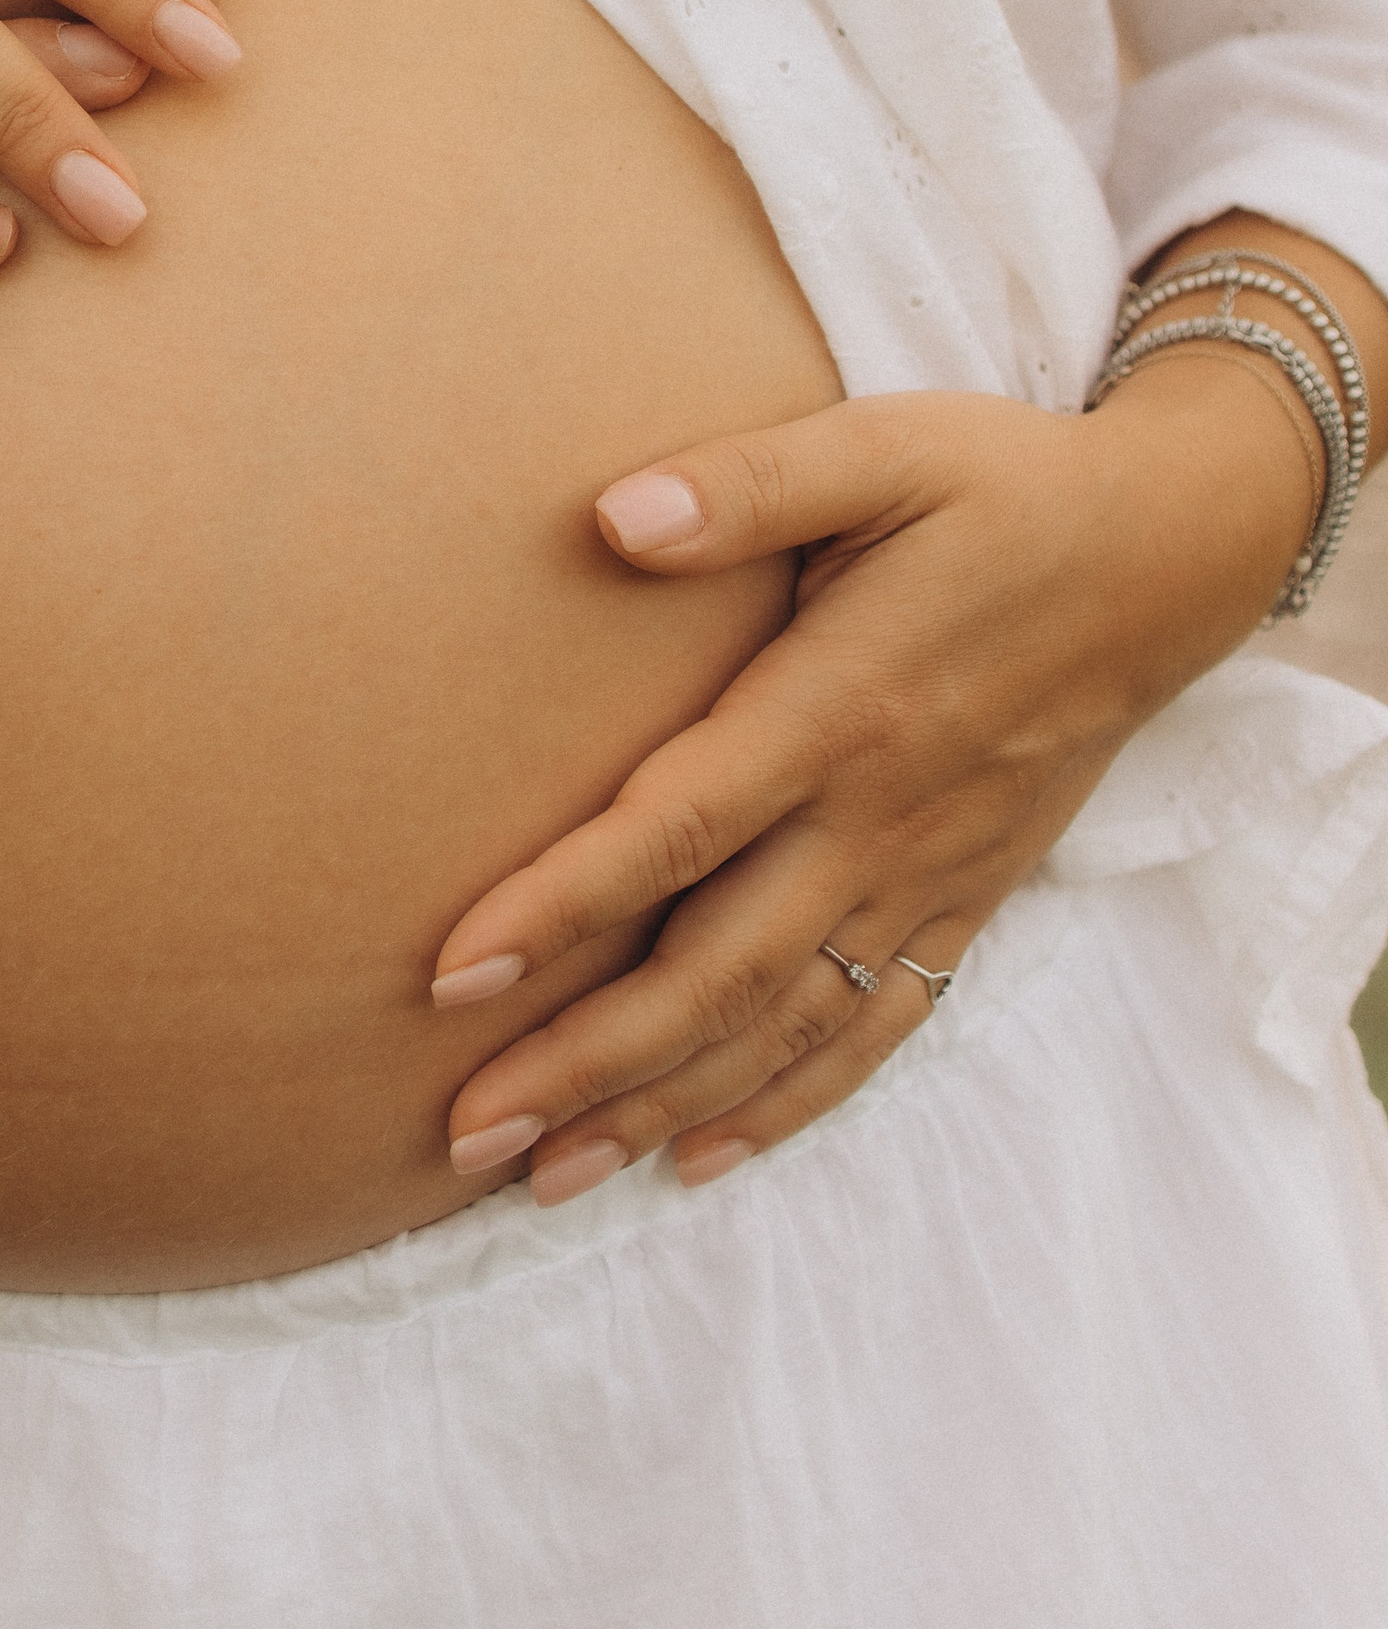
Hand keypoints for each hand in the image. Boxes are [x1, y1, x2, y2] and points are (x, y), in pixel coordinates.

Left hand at [431, 218, 1383, 1205]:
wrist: (1176, 551)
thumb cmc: (1007, 486)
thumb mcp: (884, 448)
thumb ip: (748, 483)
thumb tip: (610, 517)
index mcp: (842, 708)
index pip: (680, 830)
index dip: (563, 905)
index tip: (452, 974)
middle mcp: (881, 816)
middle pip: (717, 970)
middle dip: (585, 1061)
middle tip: (462, 1132)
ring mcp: (929, 873)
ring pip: (784, 1025)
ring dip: (660, 1107)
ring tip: (543, 1179)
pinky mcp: (969, 900)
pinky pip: (876, 1029)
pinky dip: (788, 1105)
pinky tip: (700, 1158)